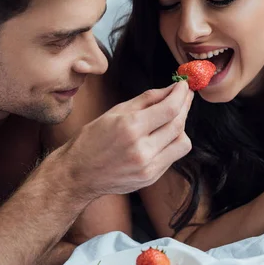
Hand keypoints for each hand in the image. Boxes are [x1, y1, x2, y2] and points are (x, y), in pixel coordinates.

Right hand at [51, 81, 192, 201]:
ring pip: (182, 143)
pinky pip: (173, 157)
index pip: (169, 109)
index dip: (181, 95)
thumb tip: (171, 89)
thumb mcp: (115, 111)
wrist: (78, 174)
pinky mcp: (150, 178)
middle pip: (178, 125)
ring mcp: (148, 167)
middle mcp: (141, 149)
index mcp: (130, 128)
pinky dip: (172, 143)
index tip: (184, 85)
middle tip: (184, 96)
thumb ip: (147, 99)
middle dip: (185, 107)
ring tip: (172, 117)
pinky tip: (163, 135)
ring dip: (181, 127)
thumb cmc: (92, 139)